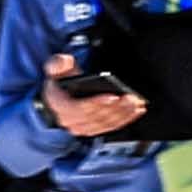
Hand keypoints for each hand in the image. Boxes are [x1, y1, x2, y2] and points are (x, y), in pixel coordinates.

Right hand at [34, 53, 150, 140]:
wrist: (61, 94)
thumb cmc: (61, 81)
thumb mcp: (56, 67)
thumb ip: (58, 63)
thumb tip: (65, 62)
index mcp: (59, 105)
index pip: (78, 108)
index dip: (96, 103)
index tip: (113, 96)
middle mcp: (69, 120)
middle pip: (96, 117)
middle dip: (115, 108)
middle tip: (130, 98)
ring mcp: (82, 127)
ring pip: (105, 123)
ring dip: (123, 114)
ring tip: (135, 103)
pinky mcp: (93, 130)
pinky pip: (111, 127)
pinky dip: (125, 120)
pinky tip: (135, 111)